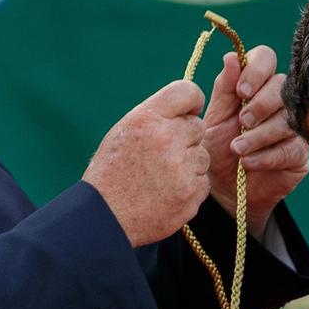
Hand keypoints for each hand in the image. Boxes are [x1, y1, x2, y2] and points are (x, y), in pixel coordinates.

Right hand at [84, 79, 209, 245]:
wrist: (105, 216)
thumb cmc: (112, 171)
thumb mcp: (124, 131)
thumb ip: (156, 116)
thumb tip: (191, 108)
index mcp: (147, 119)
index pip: (187, 91)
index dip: (191, 102)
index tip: (188, 112)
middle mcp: (167, 139)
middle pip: (198, 127)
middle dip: (186, 138)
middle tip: (163, 155)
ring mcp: (181, 168)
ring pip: (203, 156)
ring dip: (189, 164)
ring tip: (162, 176)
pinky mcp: (191, 194)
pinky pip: (203, 182)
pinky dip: (190, 187)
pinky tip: (167, 192)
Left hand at [201, 45, 308, 239]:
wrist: (223, 191)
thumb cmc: (217, 150)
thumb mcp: (214, 118)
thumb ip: (223, 88)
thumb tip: (231, 57)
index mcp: (256, 85)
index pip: (266, 58)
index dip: (257, 70)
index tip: (241, 90)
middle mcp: (278, 101)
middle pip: (282, 86)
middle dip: (260, 105)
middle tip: (241, 122)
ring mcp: (293, 126)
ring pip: (288, 119)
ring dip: (259, 135)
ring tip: (237, 150)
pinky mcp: (299, 154)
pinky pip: (291, 149)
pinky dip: (267, 156)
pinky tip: (249, 163)